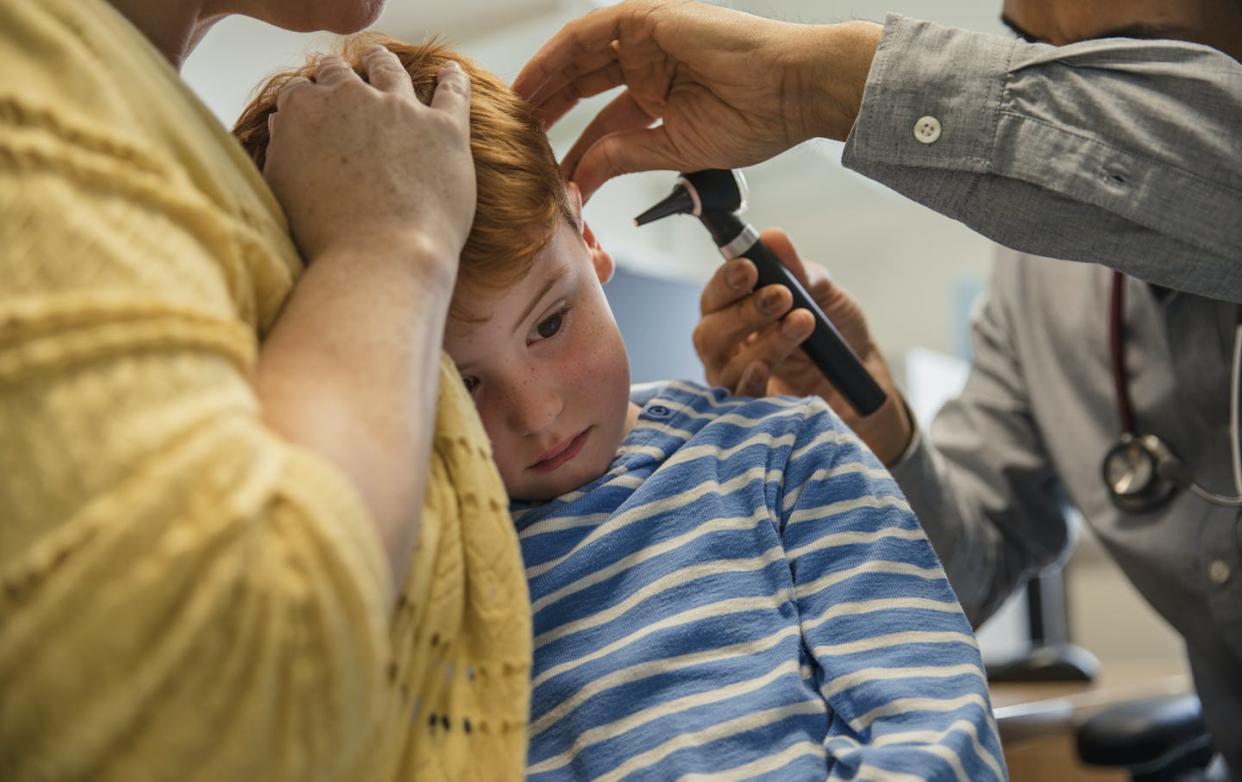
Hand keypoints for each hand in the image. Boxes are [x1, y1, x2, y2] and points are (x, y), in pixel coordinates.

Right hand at [263, 46, 474, 283]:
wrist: (378, 258)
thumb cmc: (323, 238)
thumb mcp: (282, 189)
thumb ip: (283, 149)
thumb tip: (283, 125)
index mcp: (304, 110)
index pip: (299, 91)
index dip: (303, 98)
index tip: (307, 105)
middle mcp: (351, 98)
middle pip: (341, 74)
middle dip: (337, 74)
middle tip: (339, 75)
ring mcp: (401, 109)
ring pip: (390, 71)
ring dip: (383, 61)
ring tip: (380, 58)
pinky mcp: (445, 128)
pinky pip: (452, 92)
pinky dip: (453, 79)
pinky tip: (451, 72)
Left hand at [513, 0, 880, 199]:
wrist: (795, 90)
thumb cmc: (756, 119)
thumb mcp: (674, 148)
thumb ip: (624, 157)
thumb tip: (580, 181)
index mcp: (662, 93)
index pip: (602, 116)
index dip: (571, 139)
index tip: (542, 167)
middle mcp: (650, 61)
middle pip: (581, 84)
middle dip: (545, 110)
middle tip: (511, 138)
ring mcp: (648, 38)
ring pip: (578, 58)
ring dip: (542, 83)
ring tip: (510, 113)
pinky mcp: (647, 18)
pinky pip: (589, 35)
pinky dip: (557, 56)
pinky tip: (531, 83)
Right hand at [693, 229, 912, 463]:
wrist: (861, 385)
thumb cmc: (835, 335)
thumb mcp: (825, 296)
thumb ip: (800, 271)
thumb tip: (774, 238)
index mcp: (736, 312)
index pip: (715, 295)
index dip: (726, 280)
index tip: (749, 268)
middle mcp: (727, 348)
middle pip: (710, 332)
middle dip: (744, 311)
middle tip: (782, 296)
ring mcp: (735, 382)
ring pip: (725, 365)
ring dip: (763, 342)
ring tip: (801, 324)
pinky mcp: (749, 414)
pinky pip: (737, 401)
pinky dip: (750, 383)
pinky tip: (766, 369)